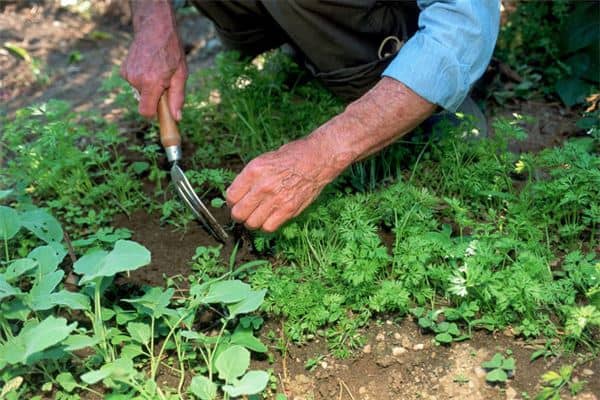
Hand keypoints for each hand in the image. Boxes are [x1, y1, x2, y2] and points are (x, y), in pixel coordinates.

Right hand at [121, 1, 186, 119]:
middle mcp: (136, 80)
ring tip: (157, 71)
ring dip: (149, 87)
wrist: (155, 28)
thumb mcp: (181, 75)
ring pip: (140, 92)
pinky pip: (135, 84)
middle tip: (164, 82)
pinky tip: (148, 67)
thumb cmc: (171, 51)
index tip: (161, 109)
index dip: (154, 113)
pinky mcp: (123, 71)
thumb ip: (177, 98)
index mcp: (151, 83)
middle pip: (145, 102)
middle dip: (155, 97)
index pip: (145, 112)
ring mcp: (128, 75)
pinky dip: (142, 80)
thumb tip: (176, 118)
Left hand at [226, 77, 434, 232]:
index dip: (232, 200)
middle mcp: (263, 186)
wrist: (318, 158)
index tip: (237, 200)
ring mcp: (276, 199)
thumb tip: (237, 195)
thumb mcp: (265, 159)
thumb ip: (250, 177)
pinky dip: (266, 225)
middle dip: (239, 214)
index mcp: (254, 170)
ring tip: (259, 214)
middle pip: (238, 213)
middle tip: (246, 210)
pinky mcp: (289, 210)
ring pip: (252, 223)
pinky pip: (268, 227)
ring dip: (253, 221)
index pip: (231, 196)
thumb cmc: (292, 156)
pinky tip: (270, 217)